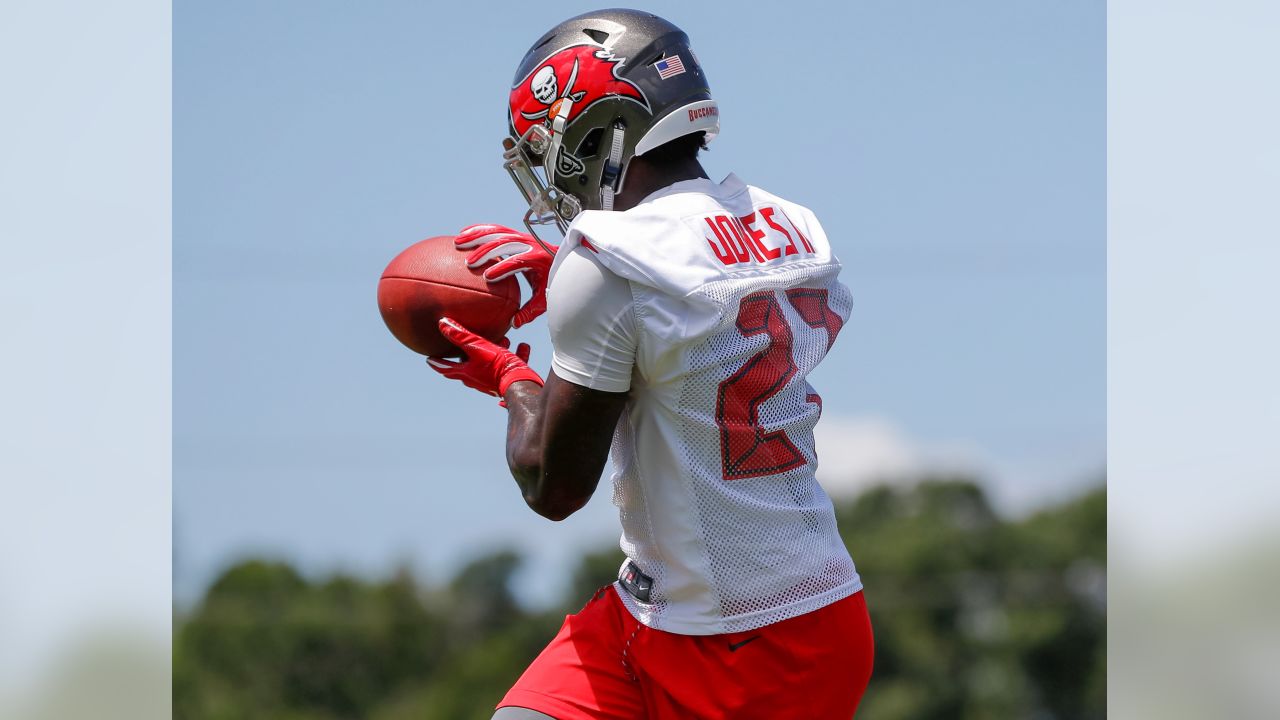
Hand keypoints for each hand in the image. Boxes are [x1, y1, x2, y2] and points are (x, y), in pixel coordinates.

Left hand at [426, 318, 542, 398]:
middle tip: (460, 352)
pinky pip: (509, 366)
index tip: (429, 359)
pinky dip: (514, 355)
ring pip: (488, 366)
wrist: (520, 384)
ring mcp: (491, 382)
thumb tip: (442, 323)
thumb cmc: (497, 366)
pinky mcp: (506, 381)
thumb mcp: (478, 346)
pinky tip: (523, 346)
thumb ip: (461, 335)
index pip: (445, 368)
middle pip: (466, 368)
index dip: (436, 363)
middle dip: (464, 358)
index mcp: (466, 372)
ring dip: (492, 353)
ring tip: (501, 341)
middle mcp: (476, 379)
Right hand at [455, 224, 557, 327]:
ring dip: (476, 236)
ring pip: (497, 232)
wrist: (560, 258)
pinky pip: (495, 229)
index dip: (503, 268)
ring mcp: (521, 236)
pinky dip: (478, 229)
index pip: (518, 261)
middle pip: (505, 243)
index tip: (487, 277)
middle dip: (486, 252)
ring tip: (458, 243)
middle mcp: (529, 244)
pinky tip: (462, 233)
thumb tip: (514, 323)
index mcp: (538, 259)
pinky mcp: (514, 233)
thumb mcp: (544, 298)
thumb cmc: (550, 281)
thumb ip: (530, 311)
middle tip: (469, 264)